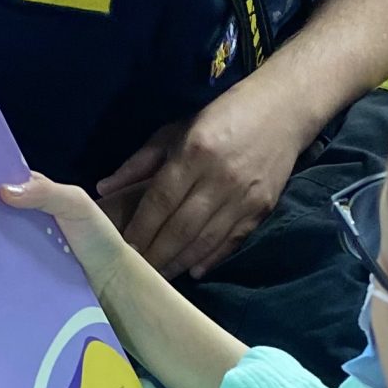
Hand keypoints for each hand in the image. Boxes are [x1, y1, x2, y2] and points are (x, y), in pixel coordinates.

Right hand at [0, 170, 128, 296]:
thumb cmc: (97, 235)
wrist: (110, 278)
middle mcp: (25, 213)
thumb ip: (46, 193)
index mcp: (36, 192)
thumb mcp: (76, 204)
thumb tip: (3, 190)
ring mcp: (20, 240)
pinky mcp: (20, 264)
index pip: (5, 179)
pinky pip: (2, 257)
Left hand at [99, 82, 304, 278]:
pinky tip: (194, 270)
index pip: (160, 201)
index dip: (140, 229)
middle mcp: (220, 178)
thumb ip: (139, 162)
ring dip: (180, 262)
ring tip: (160, 276)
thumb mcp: (175, 130)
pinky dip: (212, 258)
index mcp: (194, 153)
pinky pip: (232, 241)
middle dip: (156, 254)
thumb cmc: (220, 117)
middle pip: (181, 228)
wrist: (282, 110)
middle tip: (137, 272)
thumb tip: (104, 189)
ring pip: (206, 240)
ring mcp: (244, 196)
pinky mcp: (262, 208)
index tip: (122, 249)